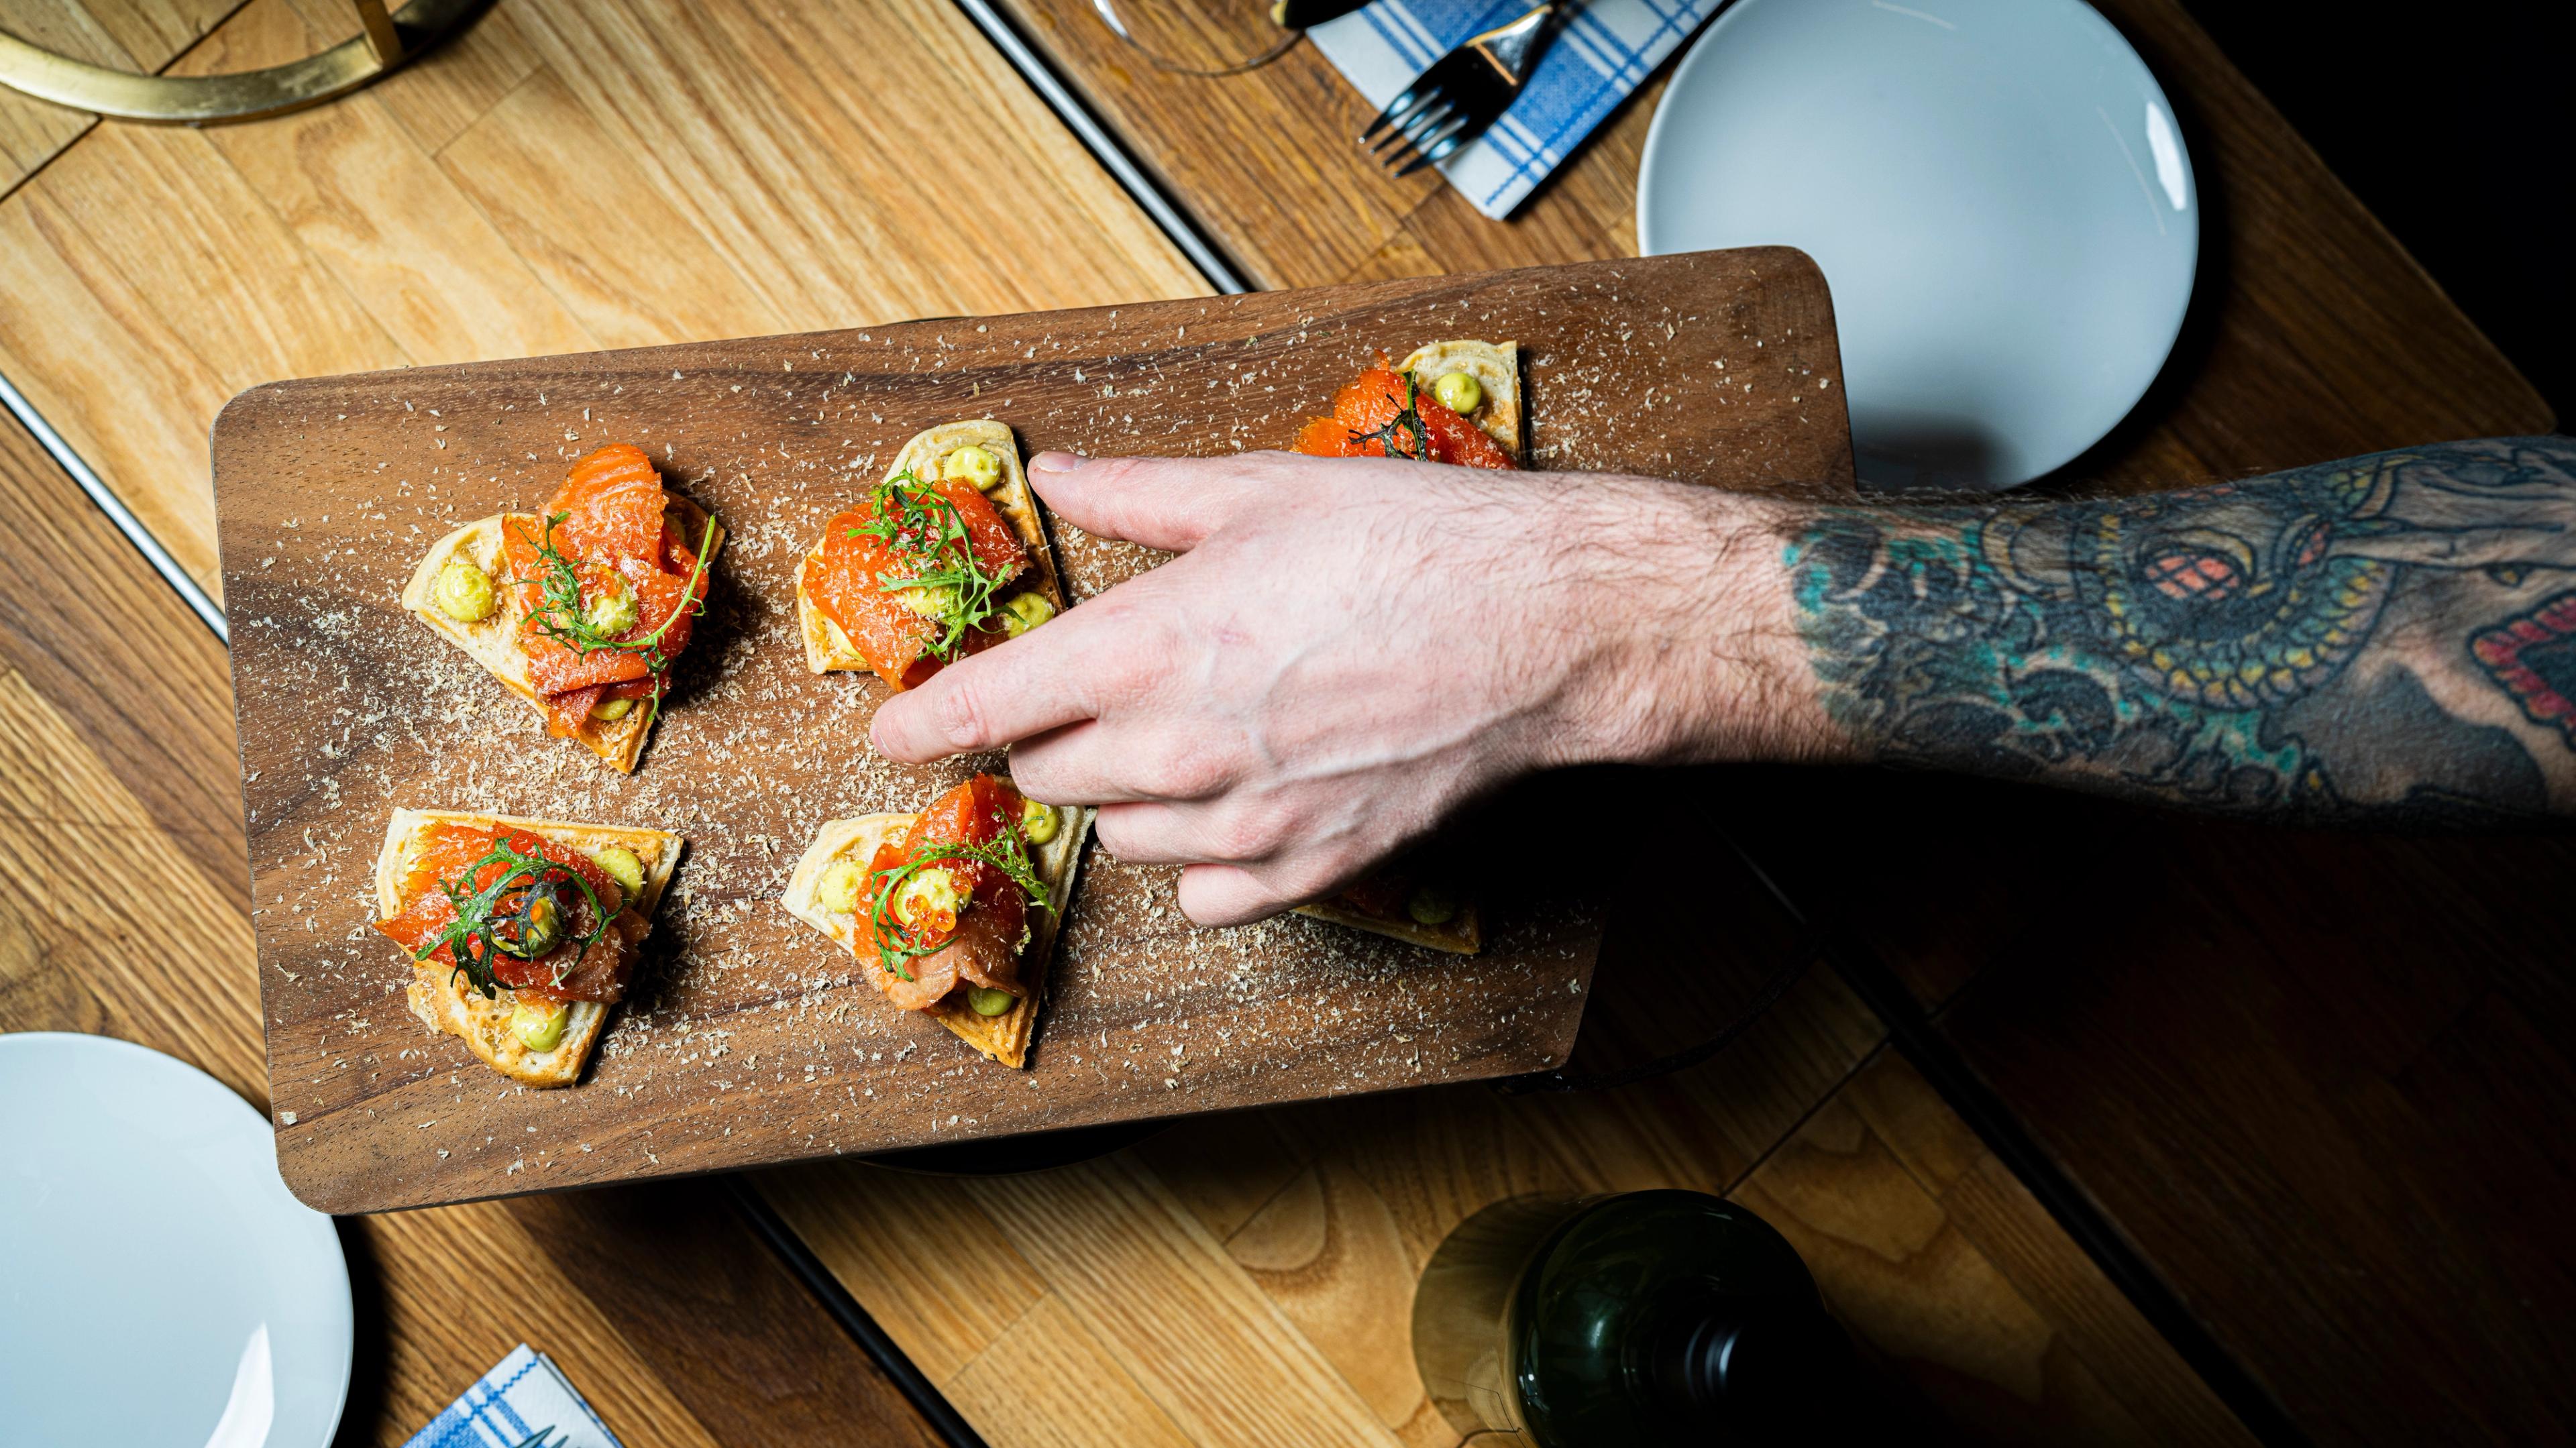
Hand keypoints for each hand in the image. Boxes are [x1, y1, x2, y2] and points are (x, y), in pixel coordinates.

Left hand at [869, 450, 1825, 923]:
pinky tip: (1232, 805)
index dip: (921, 725)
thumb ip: (1136, 494)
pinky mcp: (1306, 865)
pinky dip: (1197, 859)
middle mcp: (1178, 746)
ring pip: (1119, 837)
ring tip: (1182, 736)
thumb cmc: (1410, 545)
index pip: (988, 706)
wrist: (1542, 625)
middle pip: (1051, 772)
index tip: (889, 736)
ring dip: (1124, 793)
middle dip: (1053, 734)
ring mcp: (1241, 818)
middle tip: (1099, 690)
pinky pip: (1203, 894)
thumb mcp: (1256, 491)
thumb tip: (1056, 474)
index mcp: (1147, 645)